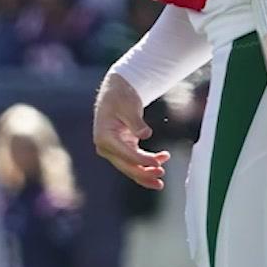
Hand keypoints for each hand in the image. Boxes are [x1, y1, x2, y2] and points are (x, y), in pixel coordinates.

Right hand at [92, 73, 167, 189]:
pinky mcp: (122, 148)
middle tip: (161, 175)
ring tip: (162, 175)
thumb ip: (136, 122)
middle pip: (126, 166)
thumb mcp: (129, 106)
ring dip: (146, 172)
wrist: (116, 91)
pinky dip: (147, 162)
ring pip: (130, 167)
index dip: (141, 160)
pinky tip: (161, 158)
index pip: (125, 154)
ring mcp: (113, 149)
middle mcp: (106, 146)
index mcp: (104, 136)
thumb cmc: (121, 96)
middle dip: (144, 173)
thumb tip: (145, 134)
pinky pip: (134, 160)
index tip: (157, 163)